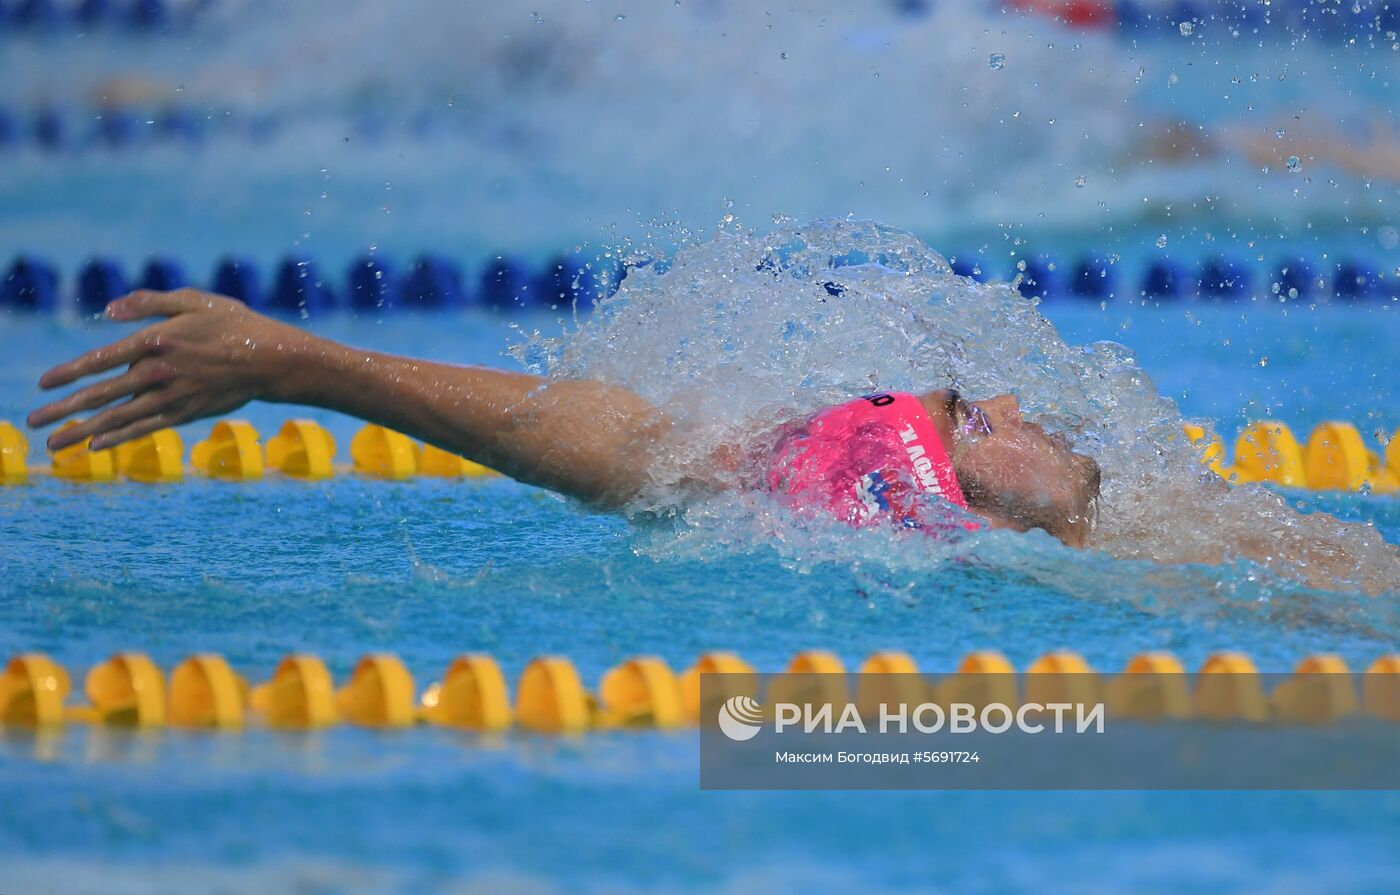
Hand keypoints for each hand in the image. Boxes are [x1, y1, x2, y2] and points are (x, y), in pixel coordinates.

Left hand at [28, 290, 312, 451]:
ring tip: (55, 445)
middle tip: (34, 422)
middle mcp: (159, 373)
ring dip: (83, 432)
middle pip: (103, 394)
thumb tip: (109, 311)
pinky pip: (146, 428)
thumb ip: (150, 303)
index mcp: (156, 341)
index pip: (102, 359)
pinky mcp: (186, 413)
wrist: (273, 361)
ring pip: (119, 418)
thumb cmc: (235, 325)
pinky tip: (97, 447)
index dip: (69, 372)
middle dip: (65, 410)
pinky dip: (120, 438)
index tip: (44, 384)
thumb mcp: (194, 300)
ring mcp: (172, 397)